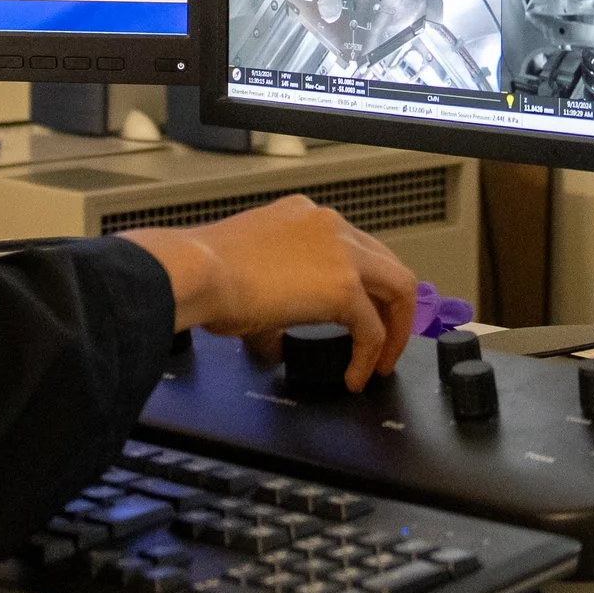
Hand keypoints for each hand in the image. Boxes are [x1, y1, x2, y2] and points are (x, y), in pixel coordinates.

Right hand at [124, 194, 415, 390]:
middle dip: (389, 306)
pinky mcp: (343, 286)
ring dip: (395, 329)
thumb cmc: (204, 273)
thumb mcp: (247, 276)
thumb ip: (273, 304)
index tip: (361, 312)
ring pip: (398, 287)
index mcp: (304, 217)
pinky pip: (373, 328)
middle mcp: (328, 225)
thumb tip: (274, 341)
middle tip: (382, 339)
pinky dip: (369, 355)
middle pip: (386, 263)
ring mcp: (341, 251)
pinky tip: (354, 376)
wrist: (196, 272)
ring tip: (381, 361)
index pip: (353, 247)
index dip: (363, 286)